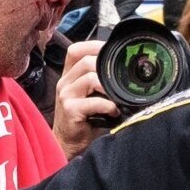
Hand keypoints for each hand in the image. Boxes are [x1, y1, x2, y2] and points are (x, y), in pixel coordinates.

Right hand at [52, 40, 116, 157]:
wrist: (69, 143)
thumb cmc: (84, 119)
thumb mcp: (89, 95)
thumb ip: (99, 81)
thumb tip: (125, 70)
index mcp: (69, 75)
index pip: (76, 50)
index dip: (94, 46)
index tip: (112, 50)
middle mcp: (65, 82)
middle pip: (85, 61)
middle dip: (106, 67)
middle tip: (120, 78)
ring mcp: (66, 95)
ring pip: (89, 78)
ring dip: (108, 86)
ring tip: (117, 97)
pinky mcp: (70, 110)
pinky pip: (92, 102)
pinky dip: (107, 105)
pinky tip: (114, 111)